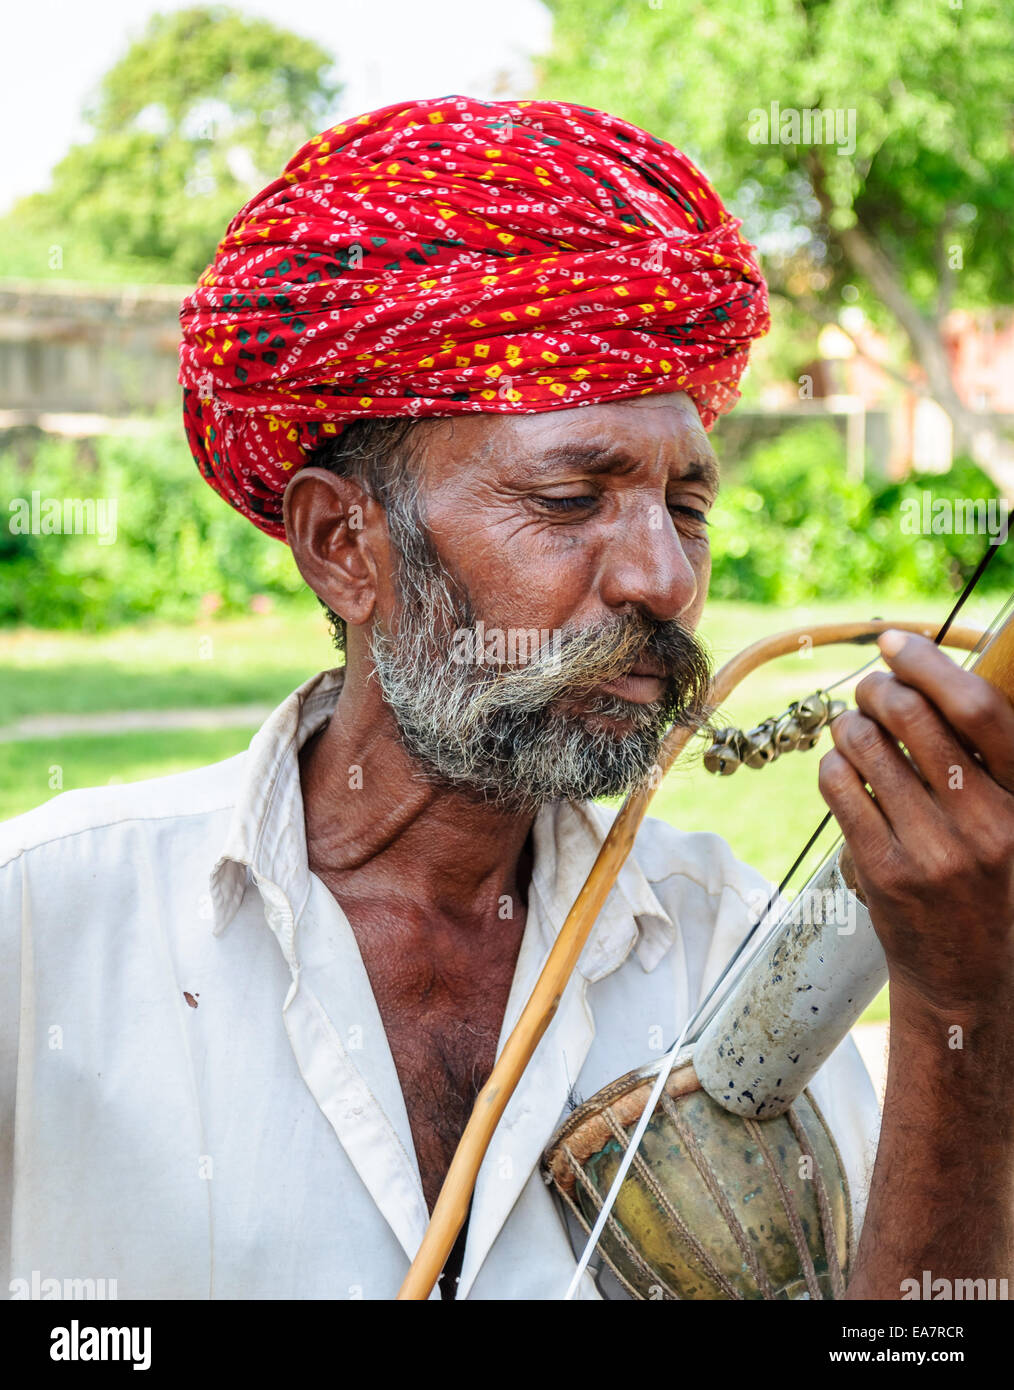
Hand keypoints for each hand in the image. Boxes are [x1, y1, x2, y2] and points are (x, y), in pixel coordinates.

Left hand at [818, 628, 1013, 1022]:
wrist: (963, 977)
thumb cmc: (983, 882)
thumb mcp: (1005, 821)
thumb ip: (980, 762)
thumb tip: (924, 681)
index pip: (981, 712)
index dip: (933, 664)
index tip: (896, 641)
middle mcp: (985, 824)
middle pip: (915, 719)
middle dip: (880, 688)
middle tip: (870, 686)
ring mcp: (932, 851)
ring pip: (867, 749)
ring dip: (850, 725)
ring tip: (853, 728)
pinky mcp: (883, 872)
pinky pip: (839, 790)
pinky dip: (832, 766)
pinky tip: (841, 769)